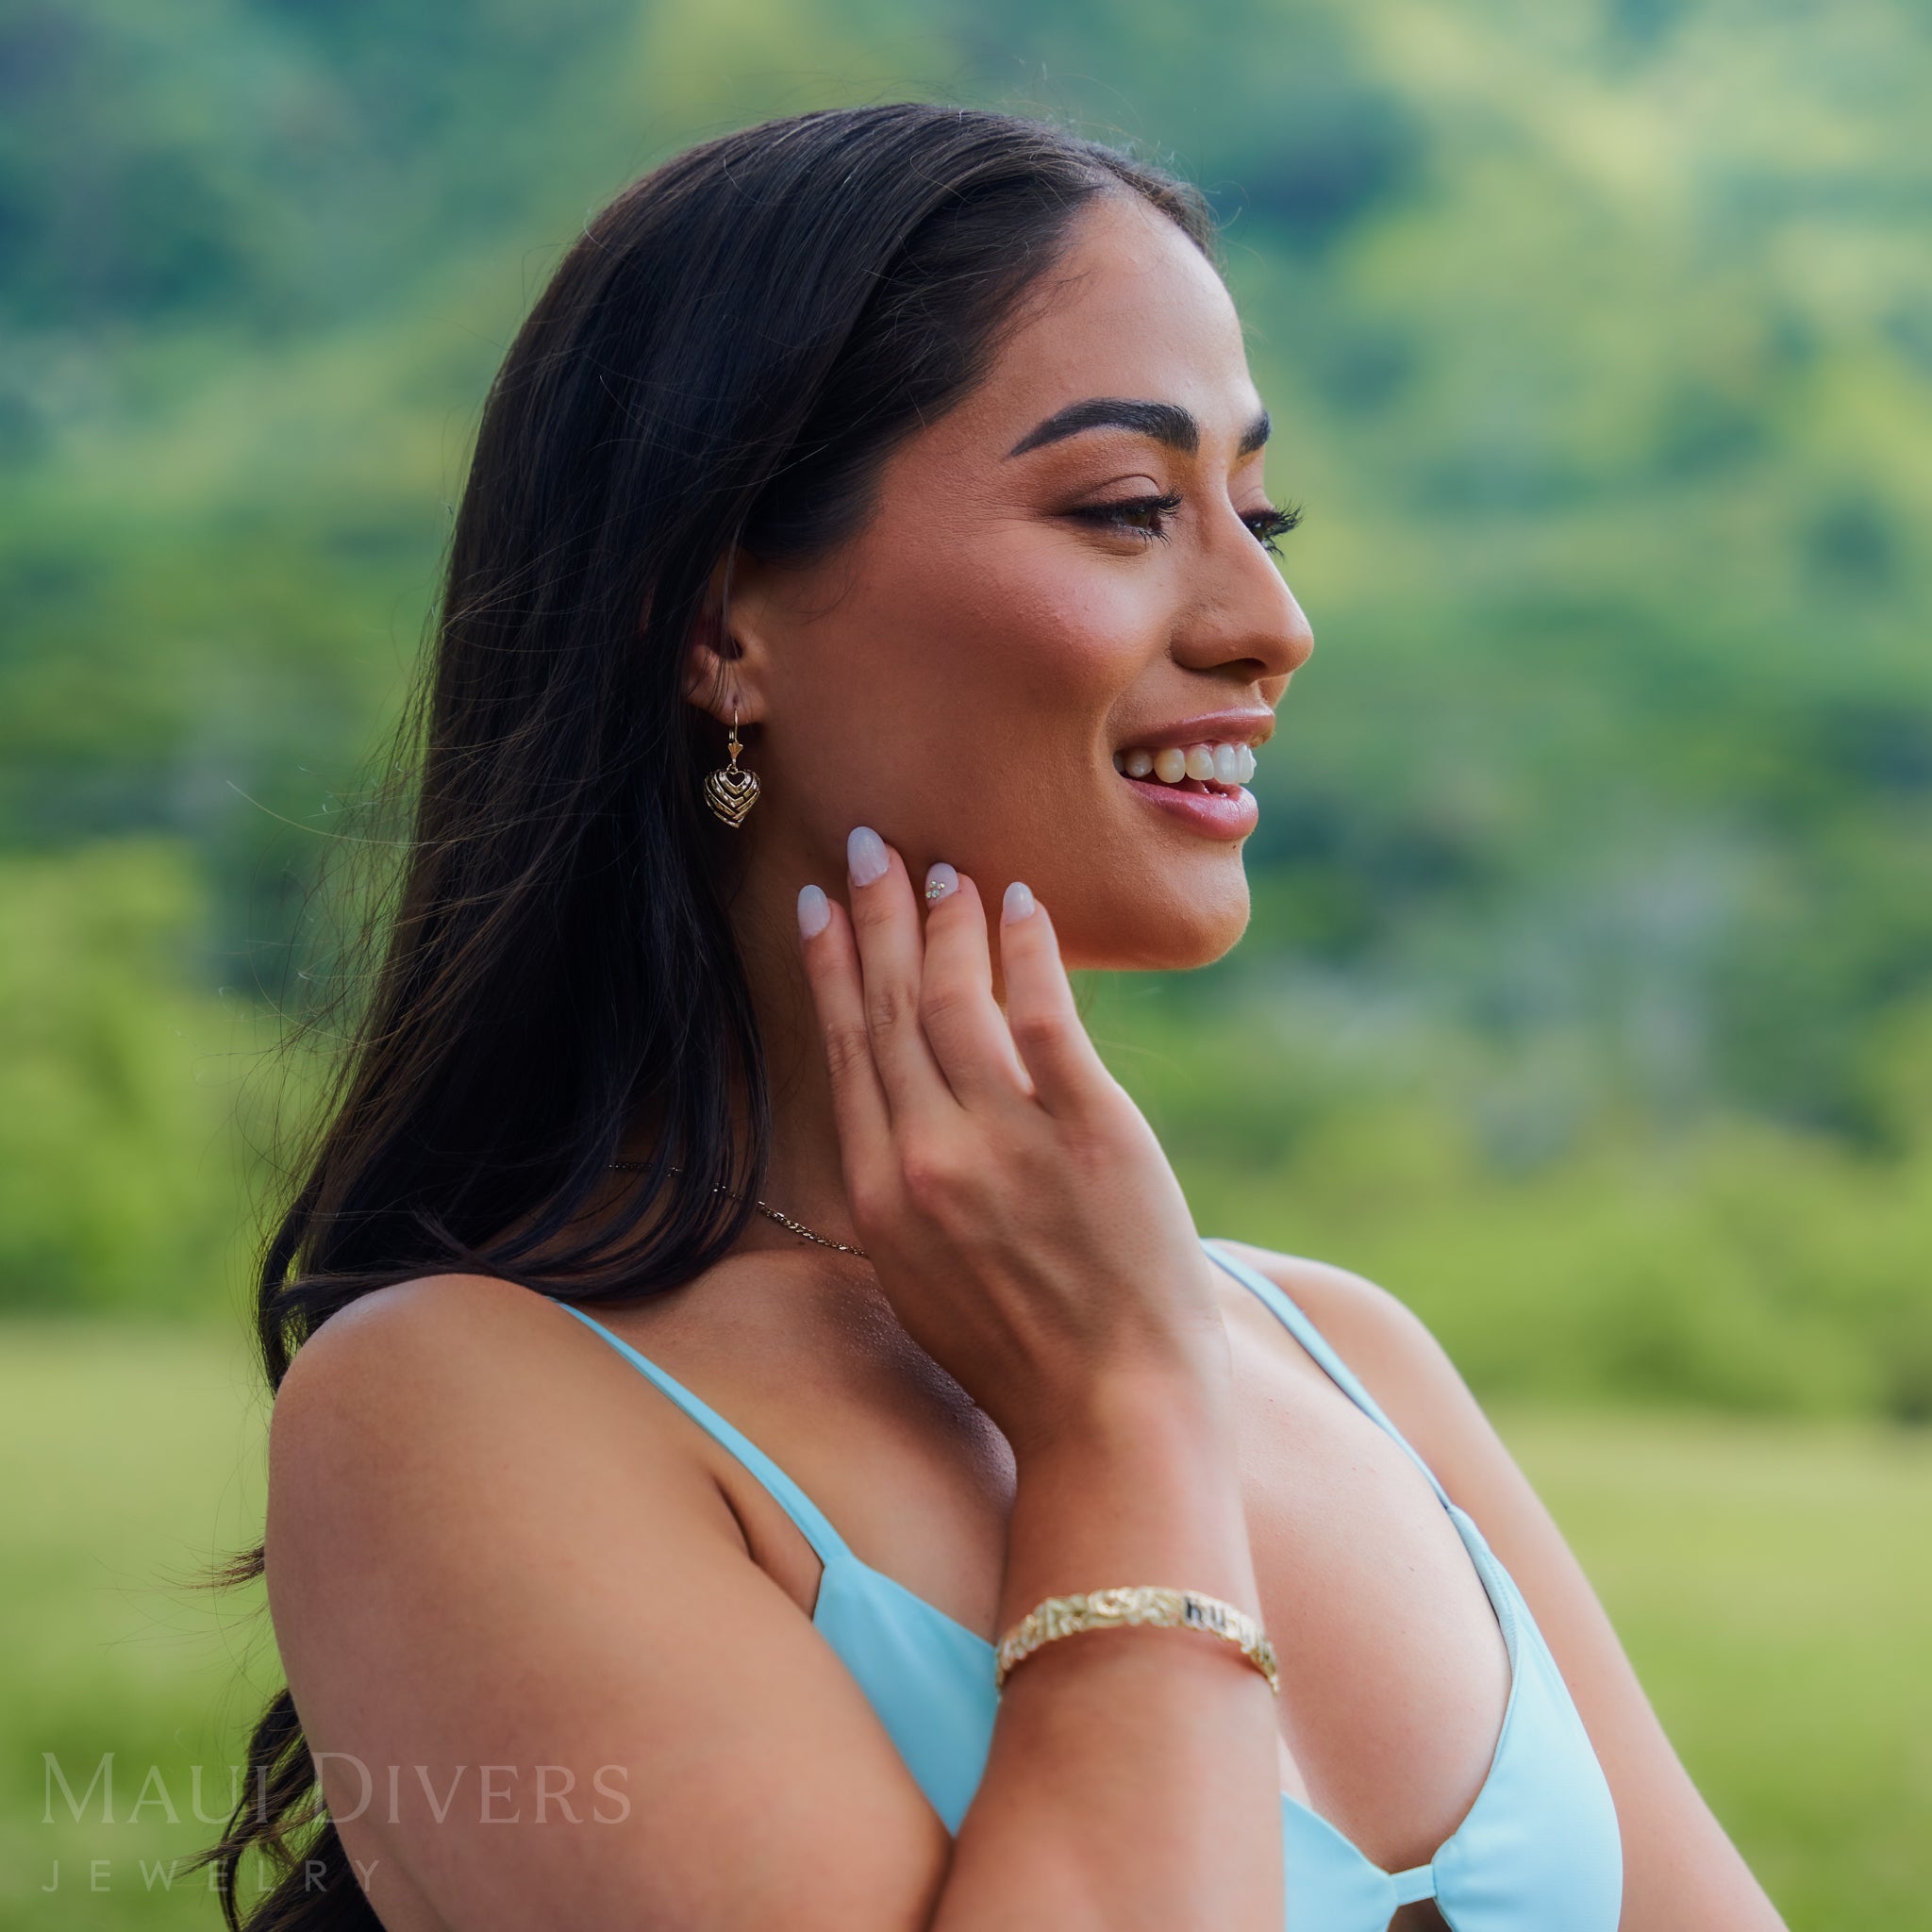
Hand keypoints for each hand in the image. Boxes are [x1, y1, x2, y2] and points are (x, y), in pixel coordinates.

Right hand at [795, 827, 1232, 1459]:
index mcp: (879, 1197)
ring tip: (944, 870)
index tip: (819, 909)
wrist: (1113, 1414)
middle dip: (873, 917)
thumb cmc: (1025, 1360)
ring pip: (953, 996)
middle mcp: (925, 1157)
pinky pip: (1044, 1013)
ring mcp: (1004, 1140)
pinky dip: (1026, 949)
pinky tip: (1019, 904)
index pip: (845, 1052)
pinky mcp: (1087, 1128)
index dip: (831, 969)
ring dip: (943, 921)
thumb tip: (901, 1118)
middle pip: (886, 1008)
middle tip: (868, 847)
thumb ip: (903, 1194)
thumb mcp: (924, 1283)